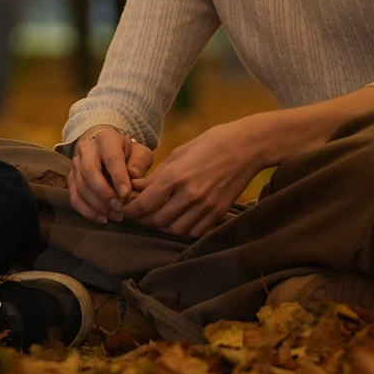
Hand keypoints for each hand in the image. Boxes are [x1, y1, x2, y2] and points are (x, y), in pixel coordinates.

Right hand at [67, 125, 153, 222]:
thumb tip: (133, 176)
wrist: (112, 154)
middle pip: (89, 172)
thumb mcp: (141, 154)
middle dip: (104, 193)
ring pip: (81, 187)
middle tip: (119, 208)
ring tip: (116, 216)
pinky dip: (87, 211)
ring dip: (98, 205)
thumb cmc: (129, 156)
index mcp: (106, 139)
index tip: (127, 195)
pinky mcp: (71, 178)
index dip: (118, 178)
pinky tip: (102, 218)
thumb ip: (139, 163)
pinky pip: (74, 198)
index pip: (111, 158)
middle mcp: (87, 148)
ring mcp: (76, 163)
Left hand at [126, 116, 272, 239]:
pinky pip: (194, 231)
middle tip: (141, 214)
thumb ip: (158, 174)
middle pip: (157, 220)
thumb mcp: (180, 153)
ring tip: (161, 215)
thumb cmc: (211, 143)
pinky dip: (184, 229)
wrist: (247, 146)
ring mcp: (206, 205)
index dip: (131, 211)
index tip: (126, 209)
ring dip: (164, 225)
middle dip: (145, 219)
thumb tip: (136, 186)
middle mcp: (190, 194)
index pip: (144, 204)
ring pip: (175, 229)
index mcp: (176, 175)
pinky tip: (181, 218)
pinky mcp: (218, 212)